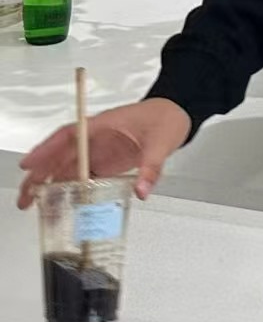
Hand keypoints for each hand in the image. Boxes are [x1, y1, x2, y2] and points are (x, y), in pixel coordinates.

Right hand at [15, 98, 192, 209]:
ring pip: (68, 168)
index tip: (29, 165)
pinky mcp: (107, 162)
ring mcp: (100, 151)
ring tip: (36, 207)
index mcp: (102, 126)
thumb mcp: (161, 142)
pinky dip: (72, 190)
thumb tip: (142, 191)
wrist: (178, 114)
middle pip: (61, 156)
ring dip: (52, 186)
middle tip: (25, 198)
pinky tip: (64, 205)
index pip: (67, 137)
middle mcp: (96, 139)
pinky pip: (84, 176)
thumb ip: (151, 167)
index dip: (46, 150)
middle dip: (40, 176)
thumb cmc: (166, 118)